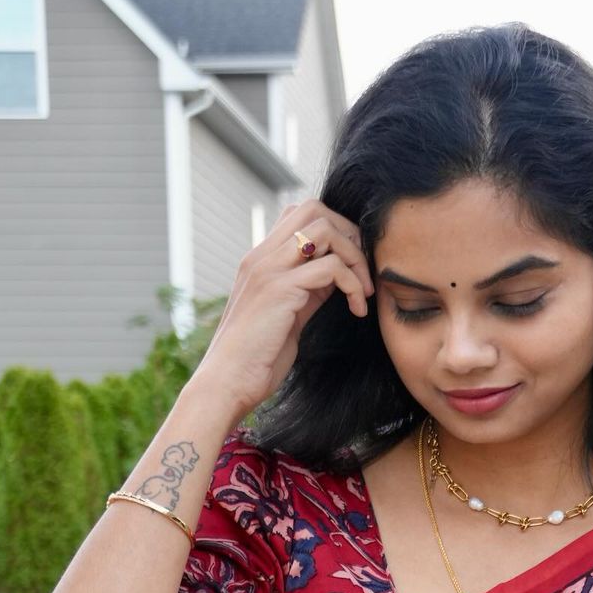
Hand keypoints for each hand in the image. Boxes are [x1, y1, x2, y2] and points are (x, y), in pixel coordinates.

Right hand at [190, 199, 374, 418]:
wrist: (228, 382)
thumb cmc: (257, 357)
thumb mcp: (289, 314)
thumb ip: (308, 289)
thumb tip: (338, 275)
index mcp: (261, 259)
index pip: (301, 214)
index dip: (336, 231)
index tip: (352, 267)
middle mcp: (261, 256)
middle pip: (315, 210)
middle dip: (351, 236)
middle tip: (364, 273)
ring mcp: (268, 269)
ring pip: (325, 230)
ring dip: (356, 259)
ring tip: (362, 293)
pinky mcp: (280, 290)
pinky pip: (331, 268)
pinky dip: (353, 285)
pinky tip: (357, 310)